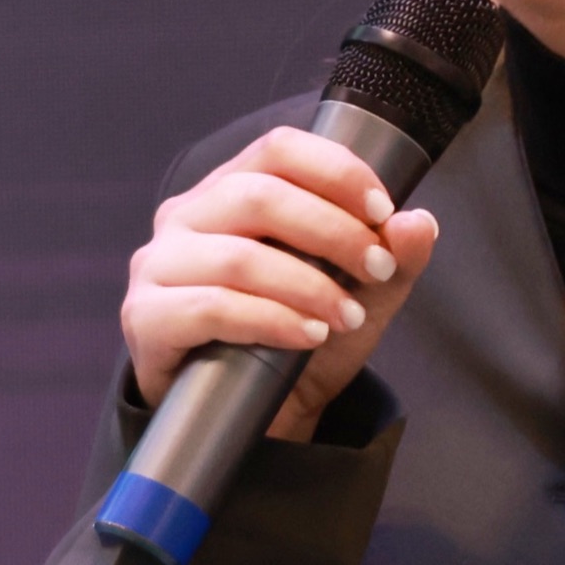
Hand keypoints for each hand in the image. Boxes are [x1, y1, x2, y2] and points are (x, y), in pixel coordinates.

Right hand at [120, 128, 439, 440]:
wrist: (251, 416)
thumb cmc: (294, 341)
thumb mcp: (357, 298)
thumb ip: (392, 261)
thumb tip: (418, 224)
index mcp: (228, 191)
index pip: (278, 149)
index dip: (336, 171)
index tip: (382, 212)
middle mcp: (184, 217)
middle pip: (259, 195)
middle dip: (332, 231)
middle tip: (377, 269)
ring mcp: (158, 266)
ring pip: (238, 257)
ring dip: (308, 286)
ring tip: (348, 317)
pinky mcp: (146, 318)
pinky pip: (211, 308)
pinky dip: (271, 320)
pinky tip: (307, 336)